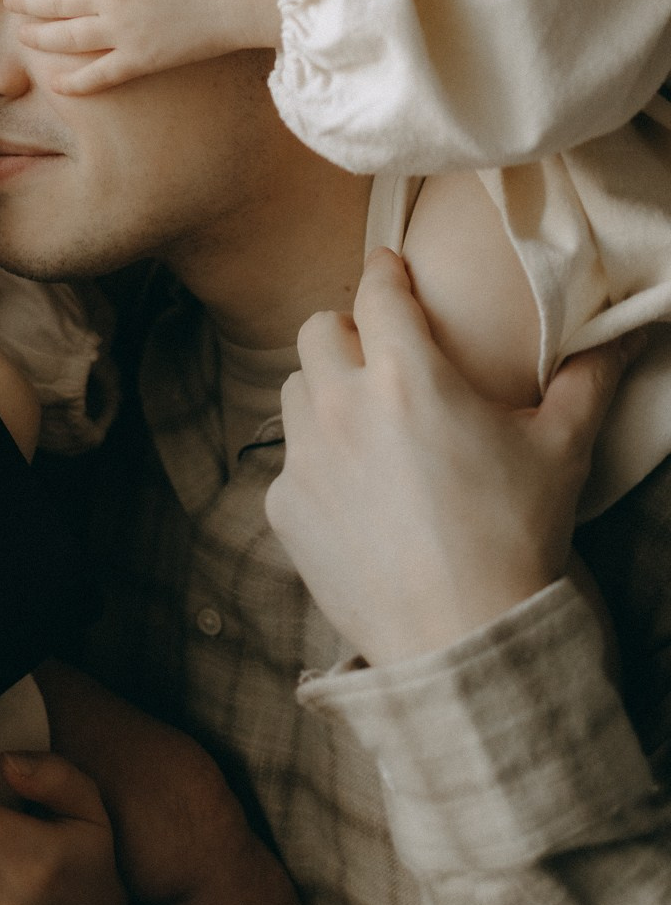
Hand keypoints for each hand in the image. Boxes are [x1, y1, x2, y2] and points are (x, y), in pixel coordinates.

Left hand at [2, 0, 281, 92]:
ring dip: (40, 37)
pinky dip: (75, 81)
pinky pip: (100, 75)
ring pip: (68, 37)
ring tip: (22, 36)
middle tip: (7, 5)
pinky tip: (56, 82)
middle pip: (56, 1)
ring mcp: (124, 30)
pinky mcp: (143, 60)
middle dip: (27, 4)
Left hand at [266, 249, 633, 663]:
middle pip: (318, 332)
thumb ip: (585, 383)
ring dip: (325, 395)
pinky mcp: (284, 507)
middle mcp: (343, 405)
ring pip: (295, 393)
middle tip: (378, 356)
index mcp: (407, 374)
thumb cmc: (516, 535)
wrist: (462, 634)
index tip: (390, 270)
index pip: (377, 291)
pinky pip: (290, 464)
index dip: (384, 273)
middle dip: (347, 333)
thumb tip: (621, 337)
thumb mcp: (561, 450)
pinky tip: (356, 495)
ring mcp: (304, 457)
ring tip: (364, 424)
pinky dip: (317, 467)